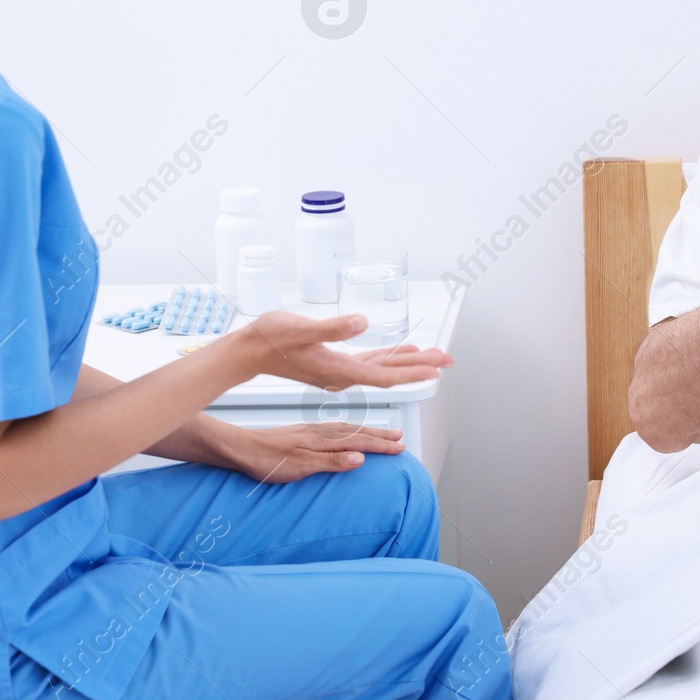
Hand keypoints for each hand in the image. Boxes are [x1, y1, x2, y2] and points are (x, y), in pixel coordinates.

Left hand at [219, 422, 405, 483]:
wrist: (241, 448)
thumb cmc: (268, 461)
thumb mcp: (302, 466)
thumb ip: (332, 461)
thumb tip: (361, 457)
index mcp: (322, 439)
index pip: (359, 441)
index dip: (380, 445)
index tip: (400, 447)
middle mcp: (319, 431)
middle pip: (356, 432)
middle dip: (379, 435)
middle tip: (400, 437)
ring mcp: (310, 430)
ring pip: (346, 429)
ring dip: (366, 431)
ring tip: (382, 433)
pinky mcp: (302, 432)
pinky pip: (334, 429)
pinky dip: (349, 430)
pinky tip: (348, 433)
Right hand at [240, 312, 452, 388]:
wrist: (249, 350)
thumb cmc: (271, 338)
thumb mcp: (301, 328)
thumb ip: (333, 328)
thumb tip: (362, 323)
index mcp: (338, 370)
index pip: (383, 375)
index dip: (412, 372)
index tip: (436, 368)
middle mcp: (342, 376)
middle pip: (389, 373)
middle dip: (420, 366)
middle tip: (449, 359)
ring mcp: (339, 371)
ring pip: (382, 368)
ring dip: (409, 363)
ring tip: (435, 357)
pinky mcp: (334, 363)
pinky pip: (370, 364)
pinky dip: (389, 359)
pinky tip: (403, 352)